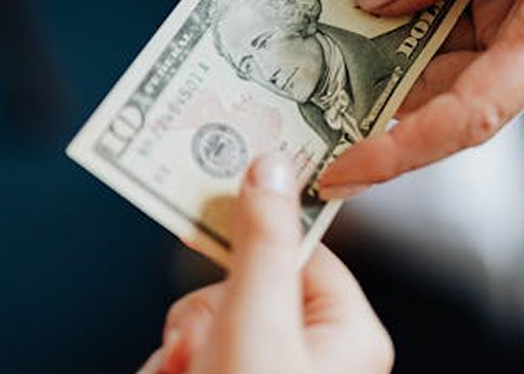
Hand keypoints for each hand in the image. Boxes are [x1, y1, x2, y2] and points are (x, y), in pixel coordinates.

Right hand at [137, 155, 392, 373]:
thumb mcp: (256, 324)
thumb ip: (262, 243)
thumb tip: (271, 169)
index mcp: (348, 332)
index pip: (299, 248)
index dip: (253, 231)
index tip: (209, 204)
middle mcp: (317, 353)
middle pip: (245, 286)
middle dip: (203, 316)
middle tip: (192, 348)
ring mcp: (275, 371)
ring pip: (211, 323)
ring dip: (183, 347)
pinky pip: (197, 353)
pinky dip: (175, 367)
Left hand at [319, 0, 523, 197]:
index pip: (469, 119)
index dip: (400, 153)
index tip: (342, 171)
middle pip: (446, 95)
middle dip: (377, 102)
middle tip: (309, 112)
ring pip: (444, 61)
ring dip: (388, 57)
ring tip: (327, 58)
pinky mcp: (522, 8)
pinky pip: (456, 28)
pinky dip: (413, 21)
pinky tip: (372, 12)